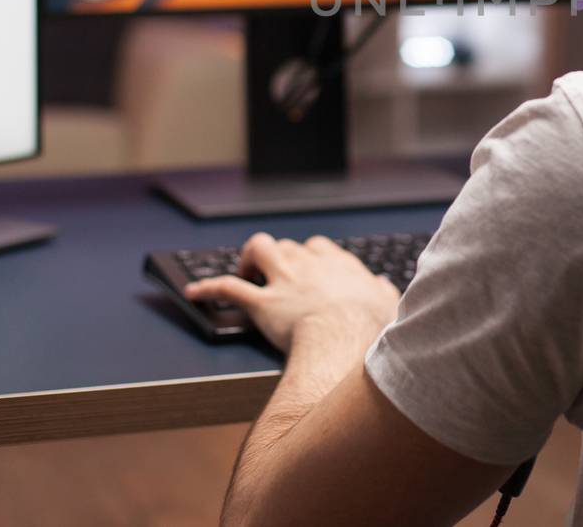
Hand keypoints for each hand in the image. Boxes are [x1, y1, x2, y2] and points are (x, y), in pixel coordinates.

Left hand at [185, 233, 400, 351]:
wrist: (345, 337)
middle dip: (277, 257)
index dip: (307, 256)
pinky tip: (195, 292)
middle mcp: (307, 264)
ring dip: (249, 257)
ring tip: (245, 270)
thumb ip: (382, 292)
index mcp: (337, 264)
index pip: (317, 246)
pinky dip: (208, 288)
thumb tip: (383, 286)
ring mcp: (283, 280)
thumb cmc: (368, 326)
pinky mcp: (262, 301)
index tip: (305, 267)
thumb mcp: (387, 304)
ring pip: (259, 249)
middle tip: (273, 274)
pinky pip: (227, 287)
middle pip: (286, 245)